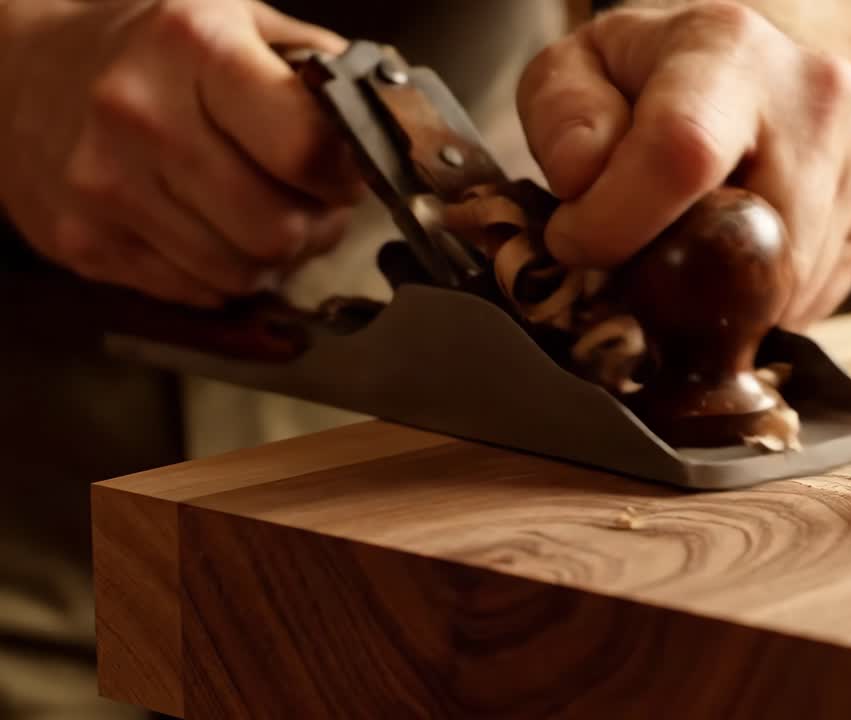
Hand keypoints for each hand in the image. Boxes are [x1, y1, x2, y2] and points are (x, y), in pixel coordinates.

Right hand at [0, 0, 361, 307]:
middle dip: (312, 226)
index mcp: (194, 48)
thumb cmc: (151, 45)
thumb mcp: (238, 19)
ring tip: (254, 211)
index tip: (343, 170)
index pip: (307, 148)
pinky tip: (205, 228)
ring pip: (241, 275)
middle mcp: (141, 116)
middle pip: (279, 231)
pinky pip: (195, 293)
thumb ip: (318, 68)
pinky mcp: (83, 243)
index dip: (344, 174)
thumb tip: (390, 121)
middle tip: (306, 202)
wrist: (20, 66)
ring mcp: (105, 187)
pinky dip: (218, 273)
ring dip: (268, 256)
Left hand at [517, 1, 850, 329]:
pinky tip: (732, 253)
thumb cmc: (646, 79)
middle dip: (677, 279)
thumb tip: (583, 181)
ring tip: (685, 249)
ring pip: (784, 287)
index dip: (617, 223)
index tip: (576, 241)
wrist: (740, 70)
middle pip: (750, 243)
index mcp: (729, 48)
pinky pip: (813, 299)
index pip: (680, 155)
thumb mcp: (575, 70)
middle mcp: (815, 96)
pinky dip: (761, 299)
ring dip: (720, 296)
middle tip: (634, 263)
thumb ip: (562, 117)